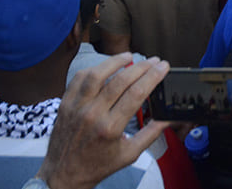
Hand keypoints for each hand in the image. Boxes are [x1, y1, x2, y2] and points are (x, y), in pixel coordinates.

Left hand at [35, 55, 170, 188]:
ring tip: (129, 56)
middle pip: (121, 81)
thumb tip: (167, 119)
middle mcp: (92, 115)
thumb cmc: (96, 166)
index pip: (137, 93)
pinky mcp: (65, 104)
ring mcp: (77, 108)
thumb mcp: (128, 155)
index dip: (153, 76)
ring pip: (96, 75)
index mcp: (110, 128)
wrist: (64, 175)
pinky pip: (78, 79)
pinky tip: (104, 66)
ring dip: (114, 61)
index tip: (163, 66)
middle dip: (141, 67)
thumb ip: (150, 135)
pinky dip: (93, 69)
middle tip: (153, 60)